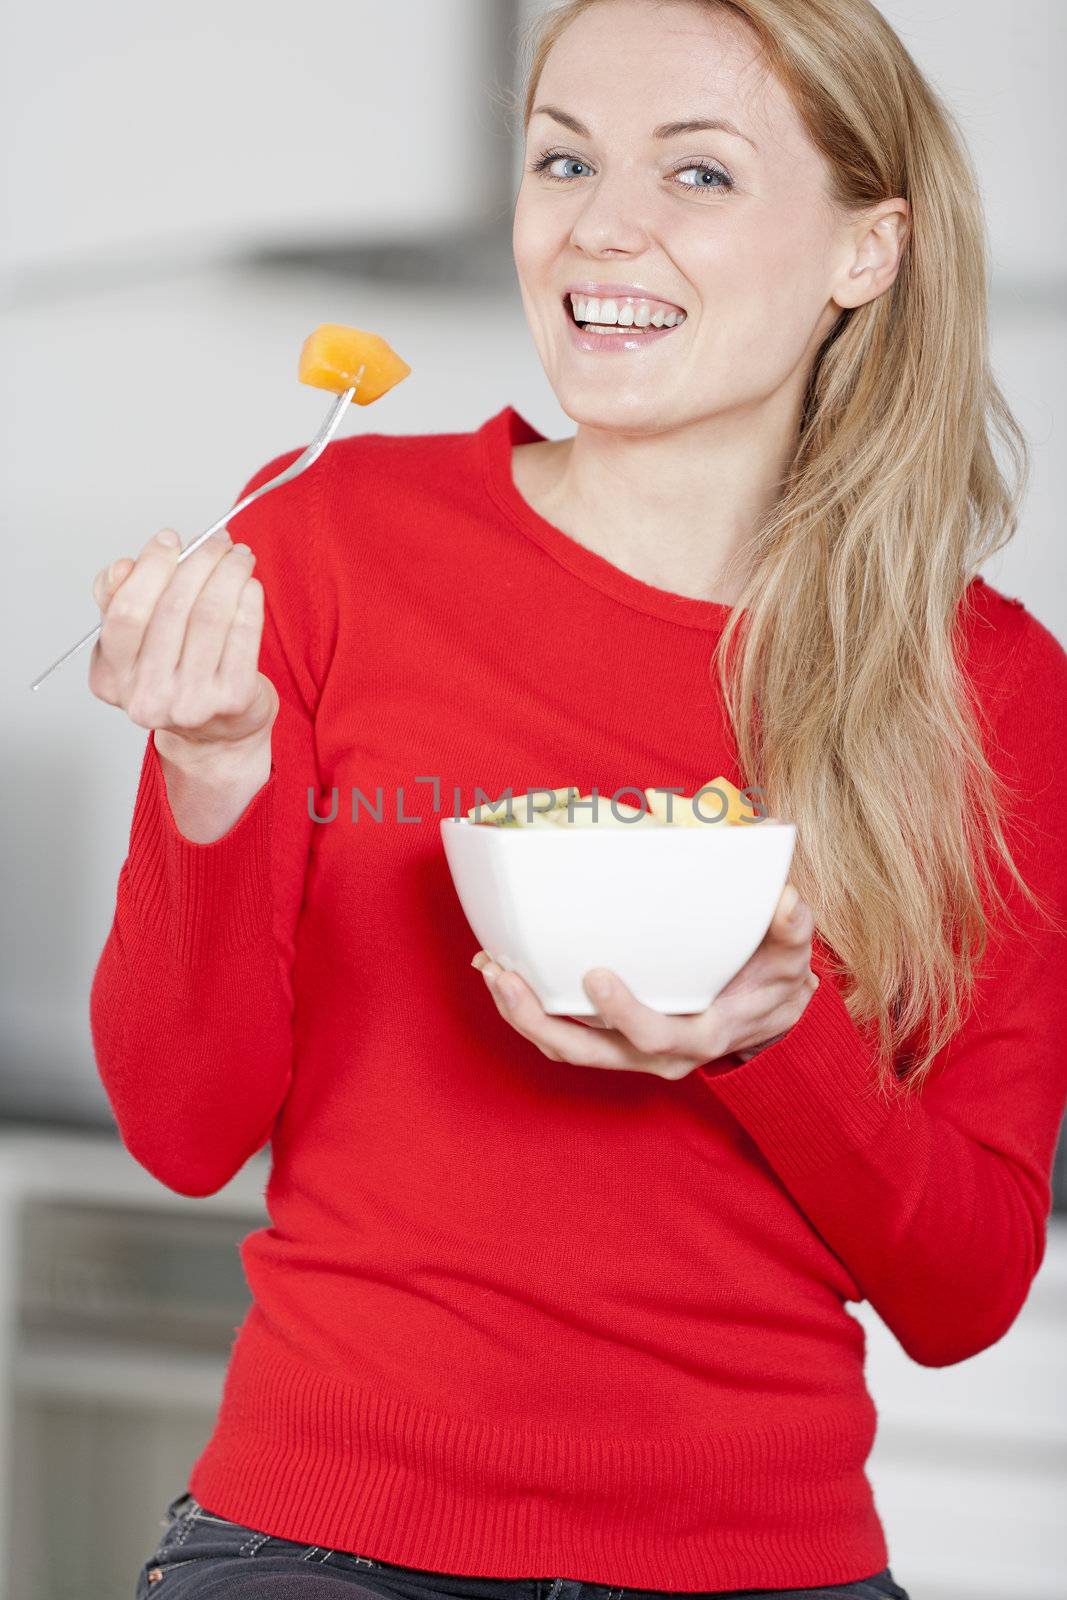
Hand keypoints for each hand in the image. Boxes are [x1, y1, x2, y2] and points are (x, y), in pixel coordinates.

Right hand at [88, 526, 277, 757]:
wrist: (217, 734)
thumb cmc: (175, 677)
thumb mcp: (135, 643)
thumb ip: (119, 602)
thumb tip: (121, 567)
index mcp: (112, 678)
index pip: (126, 612)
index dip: (149, 568)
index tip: (170, 539)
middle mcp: (147, 697)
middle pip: (172, 609)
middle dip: (198, 562)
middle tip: (216, 540)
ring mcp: (190, 703)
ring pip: (210, 616)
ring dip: (228, 574)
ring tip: (238, 556)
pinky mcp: (232, 700)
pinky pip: (244, 635)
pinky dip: (249, 601)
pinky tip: (250, 585)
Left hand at [471, 882, 818, 1078]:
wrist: (768, 1018)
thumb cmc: (774, 979)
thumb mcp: (790, 955)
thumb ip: (791, 929)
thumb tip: (788, 900)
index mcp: (702, 1035)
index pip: (657, 1037)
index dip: (624, 1014)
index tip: (596, 975)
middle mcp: (660, 1056)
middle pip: (589, 1053)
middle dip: (540, 1018)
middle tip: (504, 975)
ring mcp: (631, 1054)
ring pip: (567, 1049)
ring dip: (522, 1015)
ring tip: (490, 969)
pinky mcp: (613, 1043)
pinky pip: (564, 1036)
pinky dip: (531, 1010)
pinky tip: (504, 974)